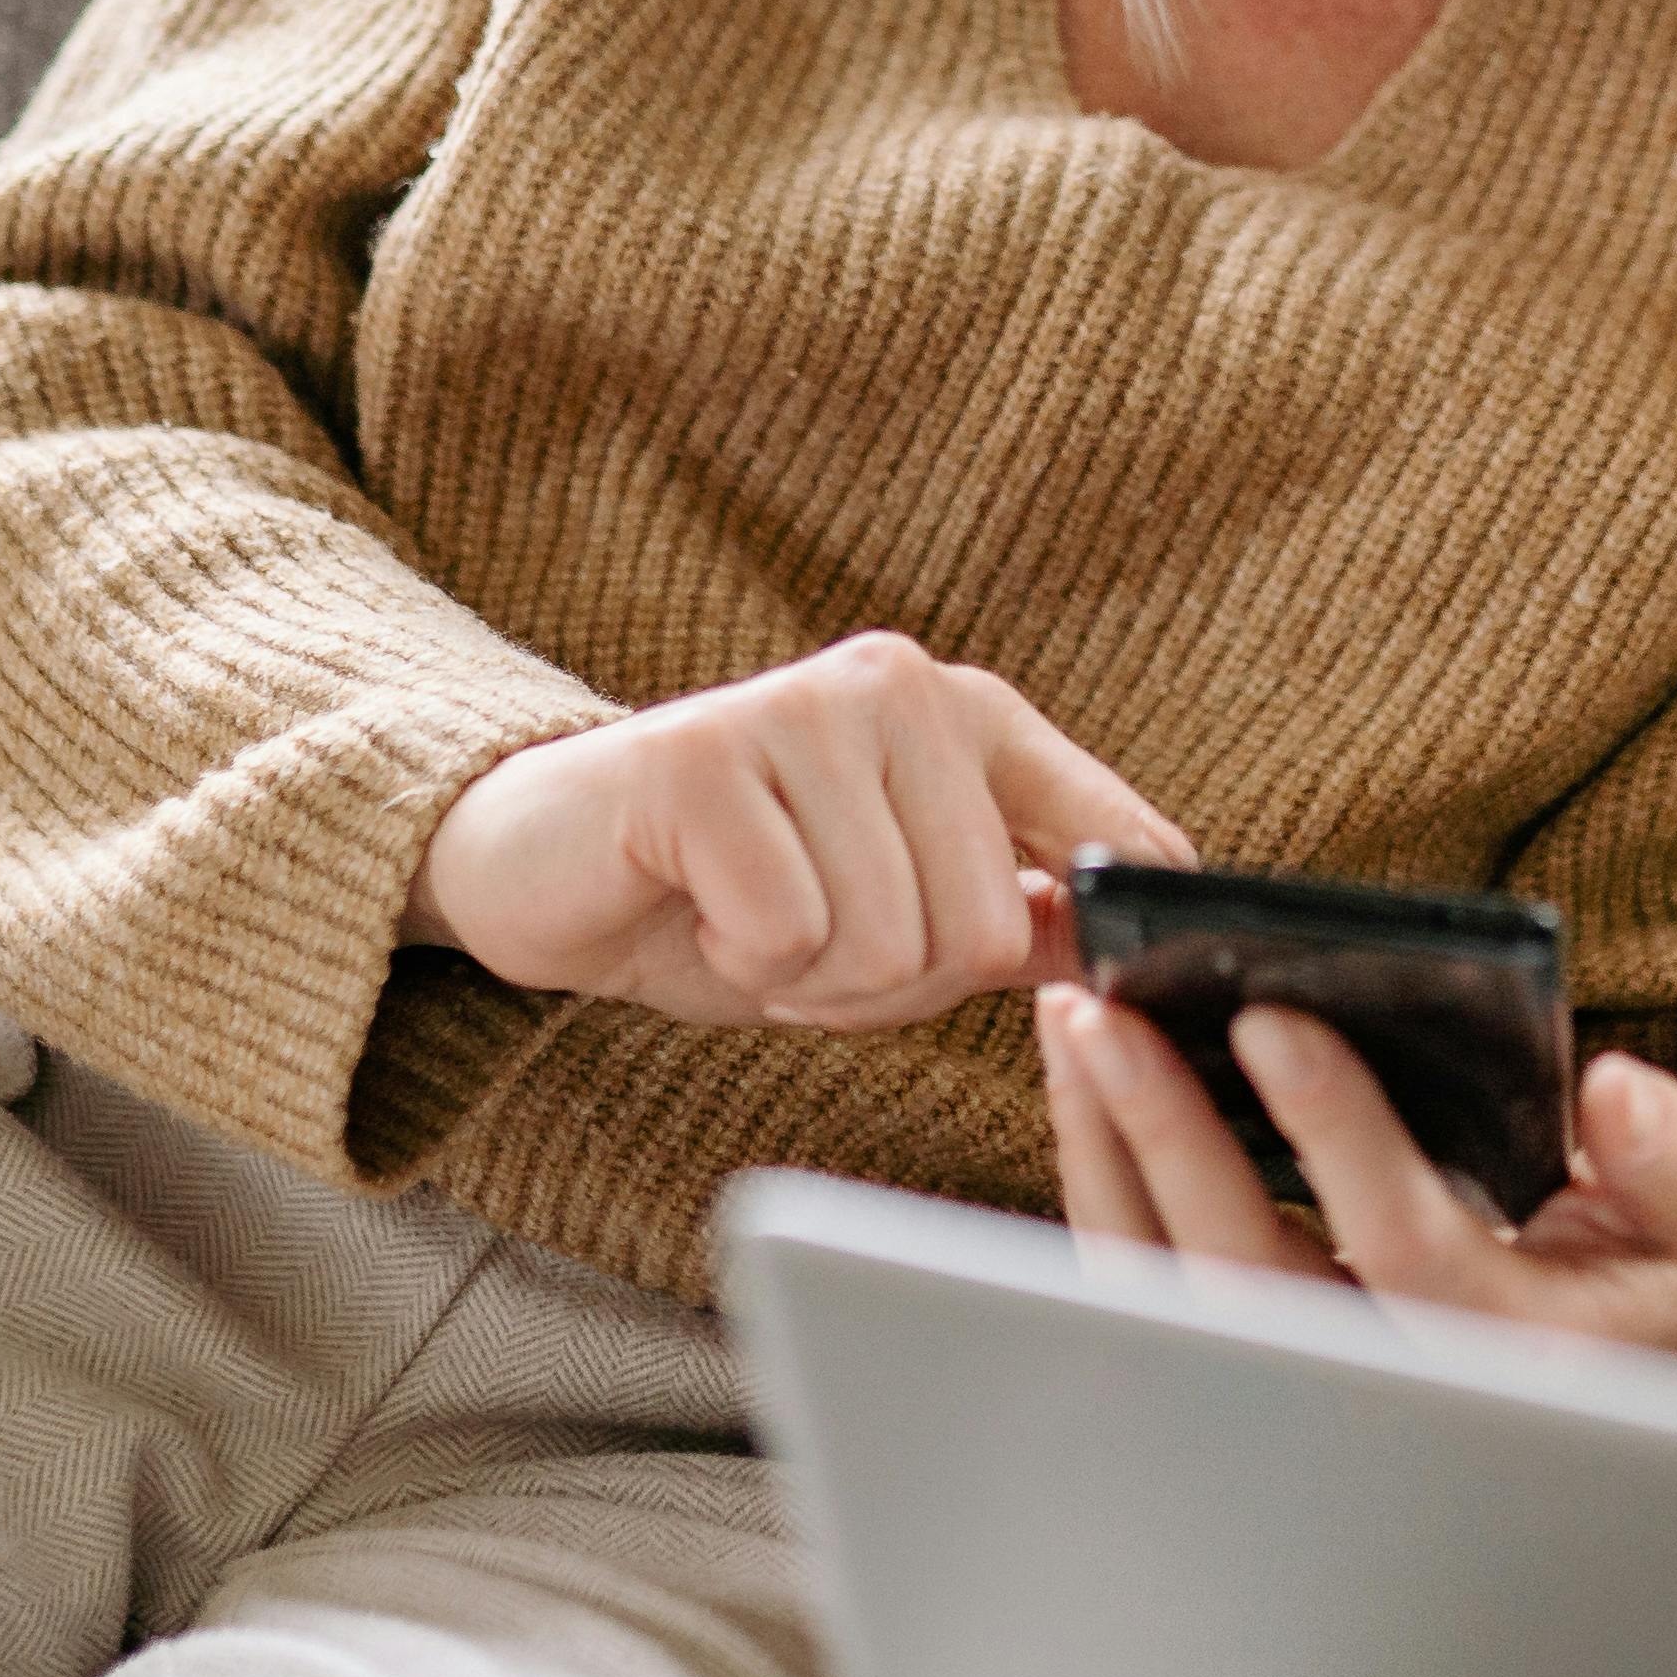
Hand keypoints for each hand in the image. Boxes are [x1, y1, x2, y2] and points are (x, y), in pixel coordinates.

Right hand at [406, 632, 1189, 1030]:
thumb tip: (1132, 950)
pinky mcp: (706, 754)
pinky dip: (738, 963)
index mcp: (974, 717)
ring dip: (806, 981)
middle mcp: (903, 686)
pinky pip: (784, 933)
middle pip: (983, 932)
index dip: (1111, 946)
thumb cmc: (730, 893)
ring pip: (885, 942)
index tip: (1075, 989)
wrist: (544, 864)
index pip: (1121, 841)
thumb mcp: (899, 915)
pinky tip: (697, 908)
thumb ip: (1016, 919)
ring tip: (748, 920)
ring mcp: (805, 707)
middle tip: (808, 946)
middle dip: (889, 989)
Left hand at [1035, 982, 1676, 1383]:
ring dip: (1109, 1156)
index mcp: (1508, 1350)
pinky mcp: (1256, 1365)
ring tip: (1074, 1024)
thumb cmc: (1665, 1296)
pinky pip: (1153, 1289)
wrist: (1631, 1408)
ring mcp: (1309, 1386)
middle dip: (1164, 1135)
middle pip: (1243, 1276)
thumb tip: (1613, 1094)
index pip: (1401, 1240)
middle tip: (1103, 1011)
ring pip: (1172, 1292)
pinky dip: (1106, 1187)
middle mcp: (1389, 1386)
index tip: (1270, 1019)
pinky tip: (1086, 1087)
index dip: (1334, 1133)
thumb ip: (1666, 1158)